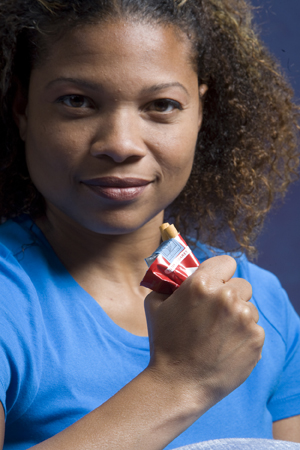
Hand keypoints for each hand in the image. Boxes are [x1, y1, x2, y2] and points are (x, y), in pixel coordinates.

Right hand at [144, 255, 264, 409]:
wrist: (178, 384)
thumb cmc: (164, 343)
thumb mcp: (155, 305)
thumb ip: (168, 283)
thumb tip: (177, 273)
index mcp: (201, 284)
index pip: (226, 262)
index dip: (220, 273)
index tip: (216, 283)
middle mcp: (226, 297)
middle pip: (242, 284)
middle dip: (231, 295)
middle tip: (216, 313)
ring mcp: (244, 318)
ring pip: (249, 307)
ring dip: (238, 316)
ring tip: (219, 335)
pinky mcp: (256, 338)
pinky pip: (254, 328)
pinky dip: (244, 336)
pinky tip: (226, 347)